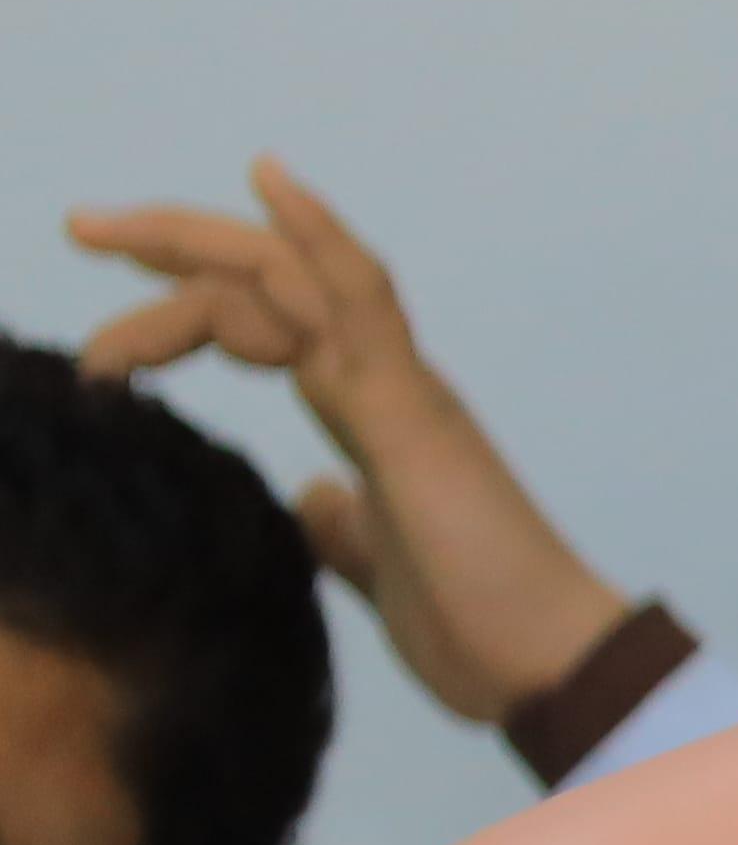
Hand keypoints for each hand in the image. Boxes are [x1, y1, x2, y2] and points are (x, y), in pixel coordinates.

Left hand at [63, 164, 633, 724]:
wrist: (550, 660)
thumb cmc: (479, 629)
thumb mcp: (377, 570)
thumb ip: (340, 526)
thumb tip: (308, 495)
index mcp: (378, 419)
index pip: (275, 328)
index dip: (190, 302)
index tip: (112, 315)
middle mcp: (391, 384)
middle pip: (274, 280)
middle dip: (171, 245)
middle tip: (80, 227)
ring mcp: (402, 388)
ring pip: (295, 276)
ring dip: (191, 242)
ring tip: (99, 232)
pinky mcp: (412, 409)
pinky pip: (358, 298)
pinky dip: (314, 235)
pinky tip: (268, 184)